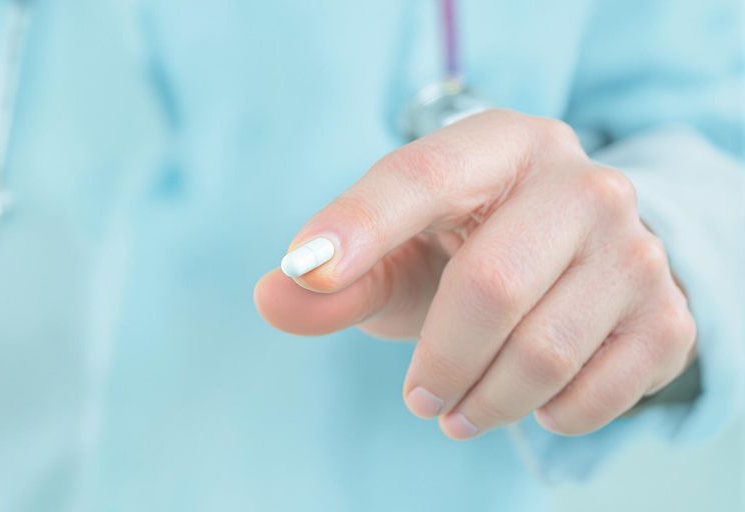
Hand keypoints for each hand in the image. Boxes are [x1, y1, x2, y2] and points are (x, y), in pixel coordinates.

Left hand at [254, 110, 695, 438]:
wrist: (573, 266)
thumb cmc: (465, 250)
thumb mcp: (399, 254)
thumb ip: (337, 279)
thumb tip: (272, 297)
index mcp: (503, 145)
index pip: (423, 176)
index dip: (360, 225)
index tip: (305, 272)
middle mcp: (582, 185)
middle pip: (491, 287)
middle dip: (437, 361)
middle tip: (416, 397)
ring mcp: (636, 250)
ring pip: (543, 353)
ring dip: (483, 402)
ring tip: (456, 408)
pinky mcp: (666, 317)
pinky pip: (594, 395)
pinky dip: (545, 416)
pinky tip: (527, 399)